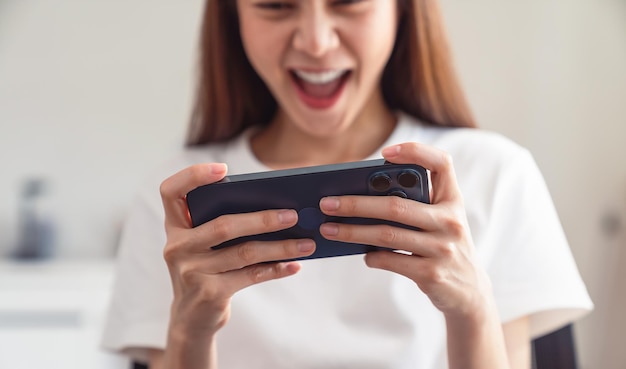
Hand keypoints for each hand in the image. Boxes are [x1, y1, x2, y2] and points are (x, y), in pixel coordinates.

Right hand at [159, 163, 315, 337]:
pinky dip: (276, 269)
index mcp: (176, 226)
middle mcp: (178, 246)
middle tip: (294, 215)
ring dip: (280, 247)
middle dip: (263, 220)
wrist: (191, 318)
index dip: (193, 175)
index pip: (171, 191)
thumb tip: (276, 206)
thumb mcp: (203, 244)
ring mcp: (192, 271)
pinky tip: (294, 265)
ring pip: (244, 252)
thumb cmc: (206, 268)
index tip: (223, 169)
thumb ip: (222, 222)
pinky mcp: (210, 293)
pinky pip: (251, 276)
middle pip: (224, 226)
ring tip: (307, 243)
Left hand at [318, 143, 492, 318]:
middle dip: (356, 203)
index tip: (386, 152)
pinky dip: (372, 256)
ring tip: (328, 230)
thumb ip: (414, 205)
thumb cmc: (442, 246)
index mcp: (452, 200)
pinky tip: (363, 254)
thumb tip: (361, 196)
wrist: (469, 292)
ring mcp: (443, 248)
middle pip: (396, 205)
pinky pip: (391, 260)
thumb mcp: (439, 221)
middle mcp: (451, 221)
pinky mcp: (432, 274)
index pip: (441, 163)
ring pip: (387, 234)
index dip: (415, 151)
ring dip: (352, 232)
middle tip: (327, 203)